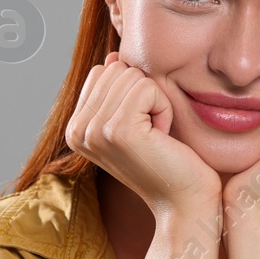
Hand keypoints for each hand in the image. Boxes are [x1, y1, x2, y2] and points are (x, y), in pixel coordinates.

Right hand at [66, 51, 222, 216]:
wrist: (184, 200)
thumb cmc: (166, 159)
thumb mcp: (134, 120)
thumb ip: (117, 90)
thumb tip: (113, 58)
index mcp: (75, 128)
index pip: (102, 72)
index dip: (131, 92)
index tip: (140, 128)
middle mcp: (77, 131)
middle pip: (116, 70)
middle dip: (144, 94)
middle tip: (151, 133)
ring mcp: (94, 131)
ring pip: (132, 76)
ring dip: (156, 102)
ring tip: (156, 136)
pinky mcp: (118, 130)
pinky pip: (147, 88)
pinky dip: (164, 108)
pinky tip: (162, 137)